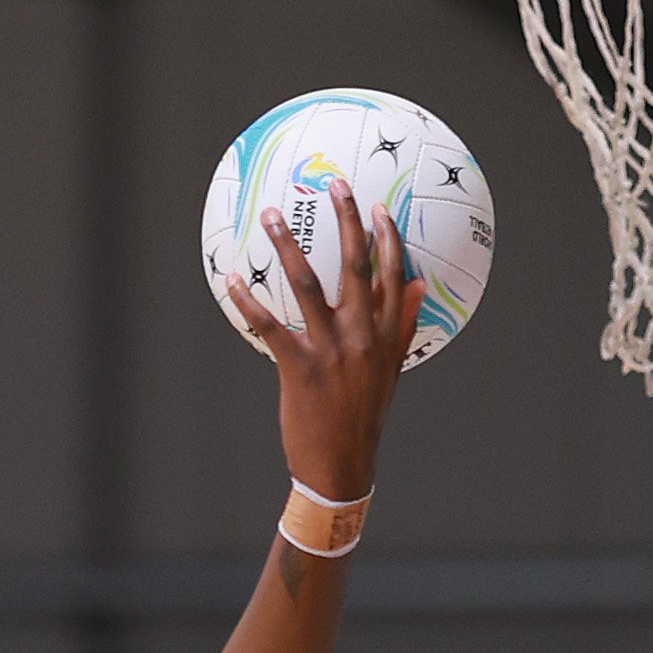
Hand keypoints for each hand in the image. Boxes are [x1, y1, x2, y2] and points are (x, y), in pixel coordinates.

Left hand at [229, 182, 419, 504]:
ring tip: (271, 217)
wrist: (342, 467)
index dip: (386, 238)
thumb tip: (419, 285)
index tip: (376, 206)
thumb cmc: (362, 418)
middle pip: (357, 267)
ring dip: (287, 246)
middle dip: (347, 221)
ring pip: (310, 285)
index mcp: (386, 337)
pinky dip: (249, 302)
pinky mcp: (301, 368)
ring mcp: (332, 351)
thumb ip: (403, 325)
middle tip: (334, 185)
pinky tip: (233, 280)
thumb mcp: (391, 371)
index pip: (393, 277)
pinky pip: (271, 326)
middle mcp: (363, 338)